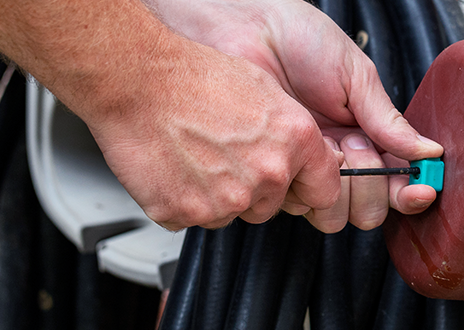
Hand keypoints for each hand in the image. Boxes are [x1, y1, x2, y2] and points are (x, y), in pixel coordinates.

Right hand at [83, 41, 348, 230]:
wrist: (137, 80)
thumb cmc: (194, 76)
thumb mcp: (265, 90)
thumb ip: (289, 132)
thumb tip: (301, 154)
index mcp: (295, 141)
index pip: (325, 189)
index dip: (309, 187)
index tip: (300, 187)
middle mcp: (267, 174)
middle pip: (271, 205)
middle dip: (253, 188)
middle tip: (224, 155)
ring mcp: (227, 199)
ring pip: (231, 213)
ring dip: (216, 195)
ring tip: (195, 155)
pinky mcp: (187, 212)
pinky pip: (192, 218)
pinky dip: (181, 200)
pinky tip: (174, 167)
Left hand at [144, 0, 443, 230]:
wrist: (244, 28)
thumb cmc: (298, 39)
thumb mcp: (356, 77)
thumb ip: (389, 121)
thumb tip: (428, 152)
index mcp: (364, 137)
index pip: (395, 183)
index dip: (411, 193)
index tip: (421, 190)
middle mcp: (335, 160)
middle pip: (367, 210)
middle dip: (370, 187)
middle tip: (356, 147)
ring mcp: (300, 169)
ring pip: (330, 214)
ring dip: (334, 185)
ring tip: (324, 144)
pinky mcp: (267, 174)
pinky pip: (290, 203)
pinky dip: (297, 181)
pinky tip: (294, 147)